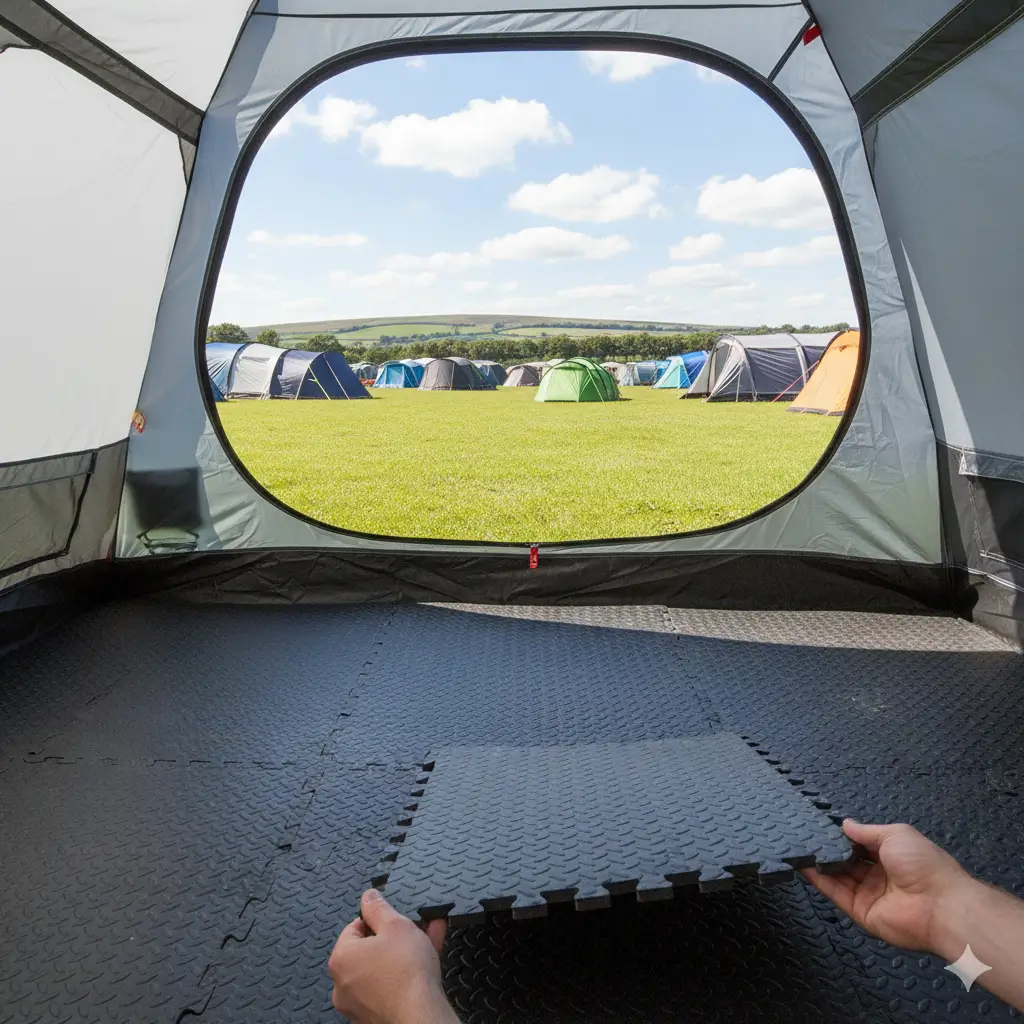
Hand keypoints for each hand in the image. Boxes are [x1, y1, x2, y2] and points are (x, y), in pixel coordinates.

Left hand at [328, 889, 457, 1023]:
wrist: (420, 1016)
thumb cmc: (405, 968)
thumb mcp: (395, 925)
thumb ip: (379, 908)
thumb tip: (367, 896)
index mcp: (341, 959)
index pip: (354, 928)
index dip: (377, 918)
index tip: (395, 917)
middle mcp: (343, 985)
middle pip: (369, 950)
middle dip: (395, 935)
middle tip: (415, 925)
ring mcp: (359, 1005)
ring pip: (383, 968)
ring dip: (405, 951)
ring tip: (431, 933)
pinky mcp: (376, 1017)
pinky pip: (390, 987)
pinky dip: (405, 973)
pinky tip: (430, 956)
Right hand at [802, 819, 972, 952]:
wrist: (940, 905)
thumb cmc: (921, 863)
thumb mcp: (895, 834)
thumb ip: (866, 832)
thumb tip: (843, 824)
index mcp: (891, 855)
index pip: (861, 844)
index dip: (842, 835)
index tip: (819, 823)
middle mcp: (878, 875)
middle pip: (847, 861)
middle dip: (828, 848)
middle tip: (802, 834)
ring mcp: (868, 894)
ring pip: (838, 877)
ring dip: (819, 863)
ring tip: (796, 846)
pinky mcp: (860, 912)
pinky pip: (836, 894)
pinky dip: (819, 880)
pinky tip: (803, 865)